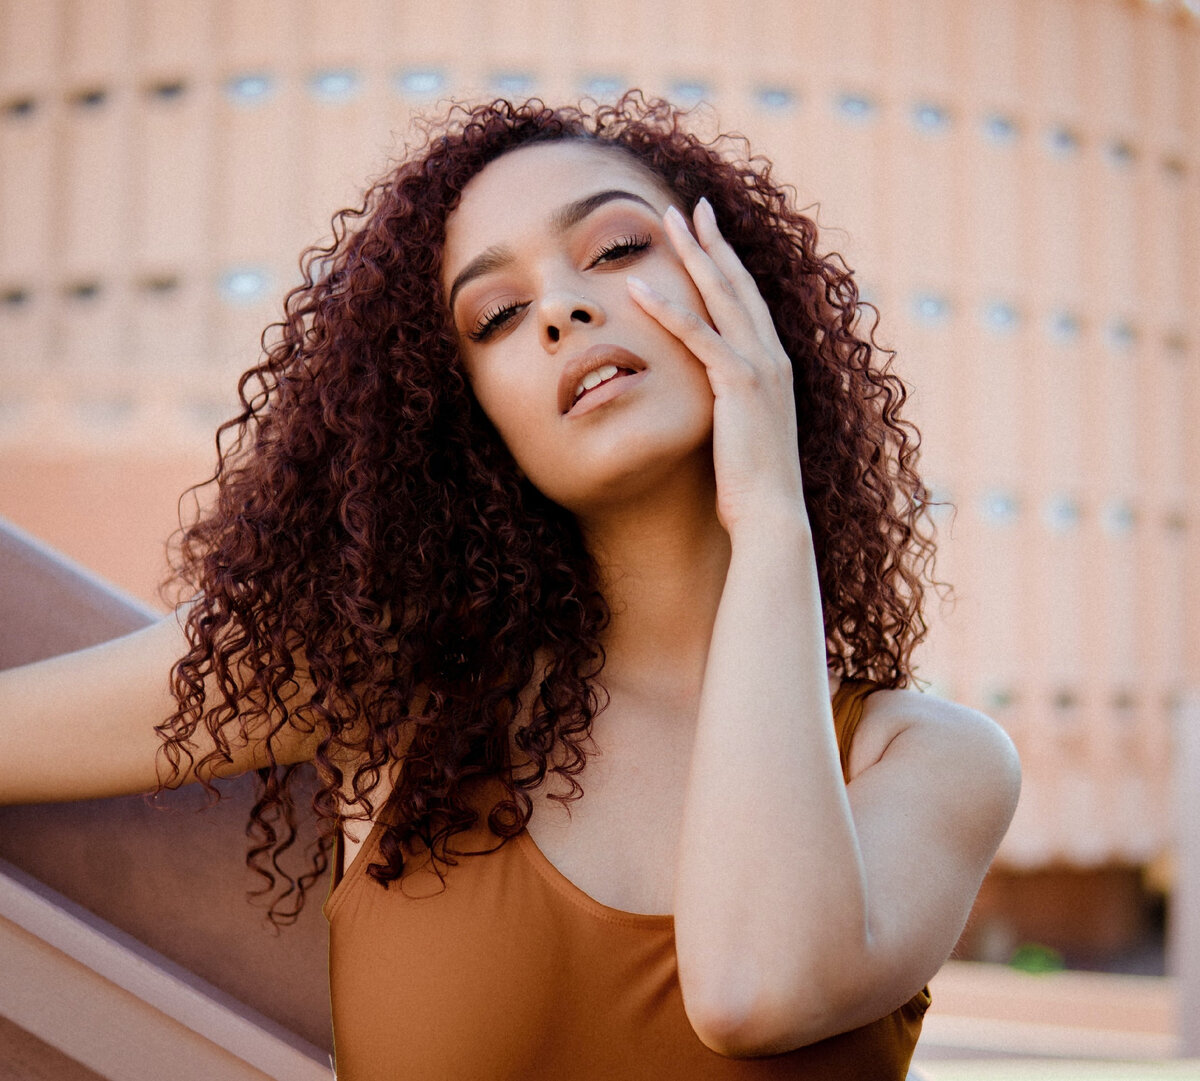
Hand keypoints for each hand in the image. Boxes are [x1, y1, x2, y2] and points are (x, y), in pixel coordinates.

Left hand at [627, 199, 806, 535]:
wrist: (771, 514)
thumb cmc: (753, 487)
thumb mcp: (742, 436)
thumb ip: (730, 409)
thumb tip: (711, 406)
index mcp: (775, 367)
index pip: (749, 303)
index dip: (729, 265)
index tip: (711, 234)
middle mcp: (772, 357)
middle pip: (739, 284)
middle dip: (714, 242)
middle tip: (692, 207)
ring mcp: (759, 367)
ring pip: (721, 296)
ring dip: (693, 254)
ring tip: (668, 221)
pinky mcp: (737, 383)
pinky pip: (697, 335)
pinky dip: (667, 307)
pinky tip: (639, 285)